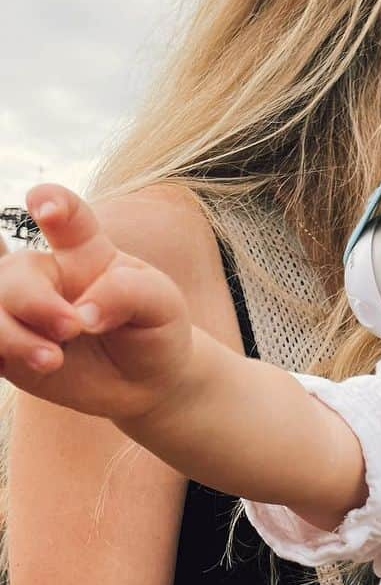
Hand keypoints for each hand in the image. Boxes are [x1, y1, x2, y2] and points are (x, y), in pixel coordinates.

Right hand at [0, 184, 192, 418]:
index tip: (47, 208)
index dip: (52, 202)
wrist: (148, 382)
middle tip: (72, 328)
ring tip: (52, 360)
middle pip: (17, 273)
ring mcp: (23, 311)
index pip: (65, 216)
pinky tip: (23, 363)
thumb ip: (126, 293)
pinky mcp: (10, 347)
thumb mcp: (161, 305)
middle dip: (36, 302)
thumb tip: (82, 314)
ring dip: (12, 336)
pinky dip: (0, 350)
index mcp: (85, 251)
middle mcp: (46, 275)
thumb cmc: (153, 331)